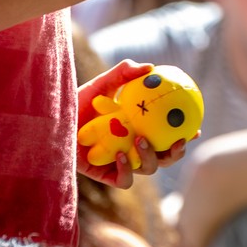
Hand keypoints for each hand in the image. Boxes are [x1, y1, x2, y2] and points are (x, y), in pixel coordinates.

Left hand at [77, 59, 188, 187]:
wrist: (51, 121)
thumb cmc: (76, 103)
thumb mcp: (101, 85)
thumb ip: (123, 74)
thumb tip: (150, 67)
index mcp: (137, 130)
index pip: (166, 135)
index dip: (184, 134)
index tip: (195, 126)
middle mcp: (131, 149)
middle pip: (163, 157)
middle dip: (176, 153)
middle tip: (179, 140)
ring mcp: (119, 165)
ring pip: (146, 169)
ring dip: (150, 156)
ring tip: (141, 139)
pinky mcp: (104, 176)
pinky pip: (123, 179)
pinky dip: (126, 168)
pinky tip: (122, 152)